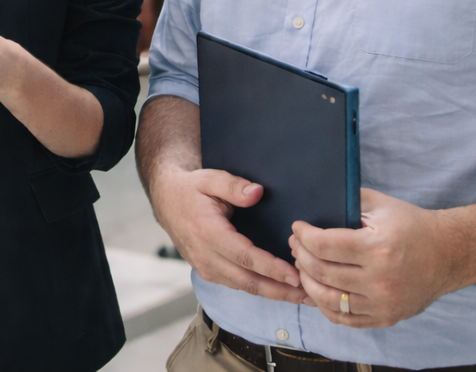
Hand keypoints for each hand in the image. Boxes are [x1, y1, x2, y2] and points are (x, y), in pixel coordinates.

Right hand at [148, 167, 307, 302]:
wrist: (166, 200)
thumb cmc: (191, 188)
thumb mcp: (210, 178)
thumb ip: (234, 185)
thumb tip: (257, 192)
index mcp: (208, 233)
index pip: (245, 257)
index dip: (271, 268)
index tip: (295, 275)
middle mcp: (206, 256)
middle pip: (248, 281)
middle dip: (280, 291)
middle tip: (309, 295)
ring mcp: (205, 267)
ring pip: (243, 287)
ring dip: (273, 294)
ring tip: (302, 297)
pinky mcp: (208, 272)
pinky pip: (237, 285)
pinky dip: (259, 290)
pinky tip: (279, 290)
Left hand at [289, 188, 465, 327]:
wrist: (450, 254)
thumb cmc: (413, 225)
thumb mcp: (382, 205)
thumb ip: (348, 201)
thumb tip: (315, 202)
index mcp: (377, 247)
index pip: (324, 245)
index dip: (303, 236)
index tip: (297, 228)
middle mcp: (380, 279)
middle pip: (322, 272)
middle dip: (300, 255)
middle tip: (295, 244)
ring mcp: (383, 303)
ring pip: (328, 299)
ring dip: (307, 282)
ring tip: (302, 266)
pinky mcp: (387, 317)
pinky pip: (345, 318)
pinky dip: (325, 306)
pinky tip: (318, 290)